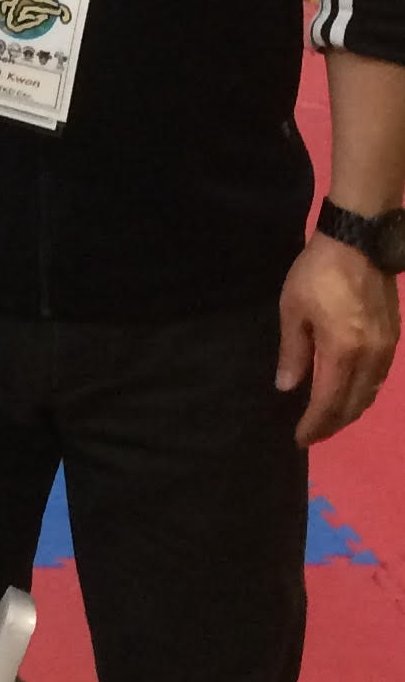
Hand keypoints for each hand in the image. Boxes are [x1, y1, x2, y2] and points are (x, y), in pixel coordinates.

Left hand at [277, 234, 399, 445]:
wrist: (358, 243)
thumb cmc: (317, 274)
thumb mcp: (293, 311)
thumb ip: (293, 352)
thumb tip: (287, 387)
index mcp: (342, 353)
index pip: (329, 402)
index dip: (314, 424)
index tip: (300, 438)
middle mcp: (370, 358)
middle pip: (354, 405)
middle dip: (332, 424)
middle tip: (312, 433)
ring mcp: (386, 349)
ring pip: (370, 394)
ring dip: (350, 410)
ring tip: (328, 418)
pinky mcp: (393, 337)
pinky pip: (379, 378)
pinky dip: (363, 392)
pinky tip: (350, 391)